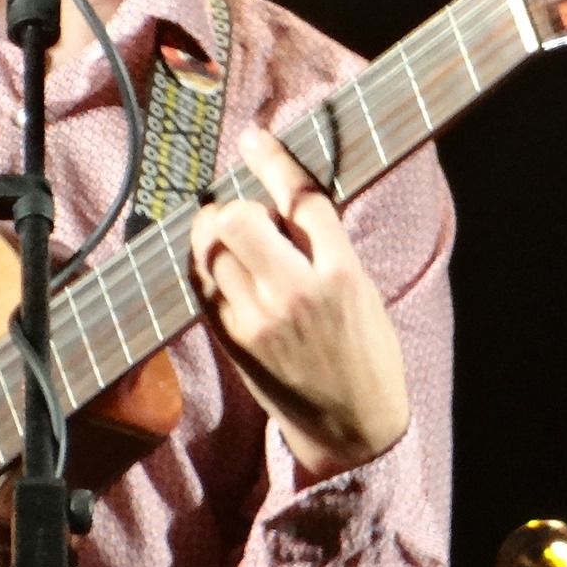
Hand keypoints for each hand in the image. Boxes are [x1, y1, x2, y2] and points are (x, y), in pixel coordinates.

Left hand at [188, 127, 410, 480]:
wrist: (353, 428)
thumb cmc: (366, 353)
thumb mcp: (363, 290)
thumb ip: (324, 245)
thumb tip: (280, 197)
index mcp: (342, 274)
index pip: (303, 200)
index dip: (274, 162)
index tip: (254, 138)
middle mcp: (296, 294)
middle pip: (241, 219)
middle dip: (237, 206)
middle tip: (249, 217)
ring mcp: (258, 320)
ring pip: (211, 248)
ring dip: (215, 233)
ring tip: (234, 243)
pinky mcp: (232, 341)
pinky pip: (200, 283)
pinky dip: (204, 263)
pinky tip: (218, 265)